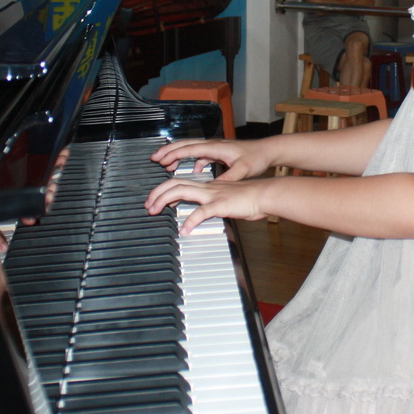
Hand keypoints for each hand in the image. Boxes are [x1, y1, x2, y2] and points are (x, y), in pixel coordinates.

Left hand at [145, 175, 269, 234]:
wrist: (264, 195)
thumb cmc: (250, 199)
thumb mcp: (227, 200)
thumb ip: (213, 205)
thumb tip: (203, 213)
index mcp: (208, 186)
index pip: (180, 182)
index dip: (164, 190)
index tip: (155, 200)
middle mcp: (207, 188)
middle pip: (174, 183)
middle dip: (157, 193)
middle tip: (148, 206)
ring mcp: (212, 194)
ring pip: (181, 191)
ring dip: (164, 200)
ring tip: (156, 211)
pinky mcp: (220, 204)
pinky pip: (201, 212)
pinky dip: (190, 221)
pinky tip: (185, 230)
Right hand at [152, 138, 274, 181]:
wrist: (268, 151)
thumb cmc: (256, 158)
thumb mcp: (242, 171)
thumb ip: (226, 178)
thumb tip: (212, 187)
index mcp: (215, 148)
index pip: (188, 149)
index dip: (172, 154)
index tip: (159, 159)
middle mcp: (213, 145)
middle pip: (185, 145)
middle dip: (168, 150)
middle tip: (154, 158)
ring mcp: (216, 148)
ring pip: (192, 148)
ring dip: (178, 154)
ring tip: (167, 163)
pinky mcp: (220, 152)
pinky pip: (201, 154)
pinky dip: (192, 160)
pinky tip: (194, 169)